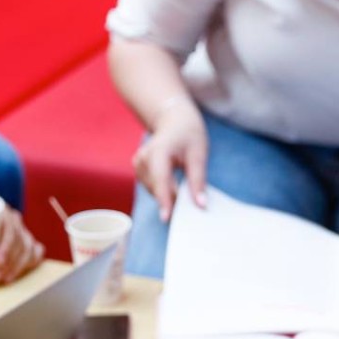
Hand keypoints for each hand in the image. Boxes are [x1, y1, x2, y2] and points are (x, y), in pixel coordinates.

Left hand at [0, 208, 43, 283]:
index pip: (8, 229)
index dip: (6, 247)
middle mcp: (14, 220)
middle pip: (19, 242)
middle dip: (10, 263)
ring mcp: (22, 230)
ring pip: (28, 248)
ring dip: (18, 266)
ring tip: (4, 280)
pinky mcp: (25, 240)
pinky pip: (36, 251)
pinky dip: (33, 261)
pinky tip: (23, 272)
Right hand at [133, 101, 208, 220]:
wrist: (174, 120)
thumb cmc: (188, 134)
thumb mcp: (199, 154)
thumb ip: (198, 181)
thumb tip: (200, 205)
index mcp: (158, 151)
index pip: (160, 180)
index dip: (164, 200)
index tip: (167, 218)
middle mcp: (143, 158)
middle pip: (157, 188)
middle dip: (173, 199)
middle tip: (192, 206)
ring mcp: (138, 164)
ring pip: (154, 190)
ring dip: (169, 194)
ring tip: (185, 188)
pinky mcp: (139, 169)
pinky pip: (152, 187)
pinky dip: (164, 190)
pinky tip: (176, 183)